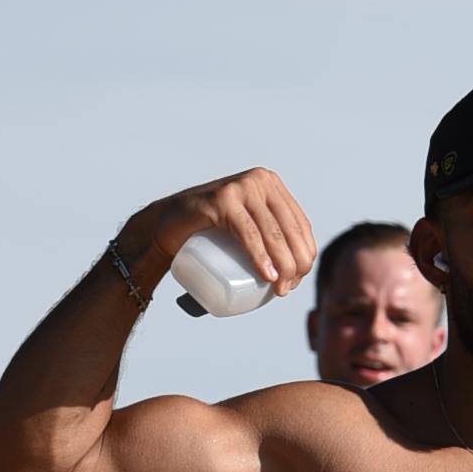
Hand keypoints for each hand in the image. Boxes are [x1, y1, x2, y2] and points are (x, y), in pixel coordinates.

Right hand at [125, 167, 316, 300]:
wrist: (166, 227)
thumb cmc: (208, 235)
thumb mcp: (247, 226)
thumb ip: (270, 232)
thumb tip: (302, 267)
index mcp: (272, 185)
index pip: (300, 224)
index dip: (306, 256)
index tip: (297, 282)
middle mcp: (260, 180)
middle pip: (288, 229)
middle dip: (295, 265)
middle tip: (285, 291)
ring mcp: (241, 186)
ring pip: (272, 232)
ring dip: (282, 265)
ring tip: (279, 289)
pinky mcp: (222, 198)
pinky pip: (248, 232)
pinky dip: (260, 256)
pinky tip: (267, 274)